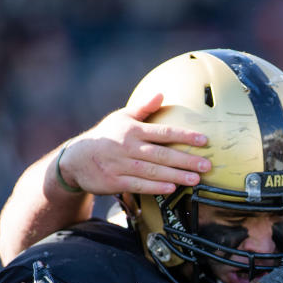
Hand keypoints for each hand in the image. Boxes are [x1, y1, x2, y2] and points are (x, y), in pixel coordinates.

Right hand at [57, 93, 211, 195]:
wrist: (75, 158)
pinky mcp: (115, 181)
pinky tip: (172, 188)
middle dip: (186, 160)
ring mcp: (121, 165)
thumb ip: (144, 108)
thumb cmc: (106, 136)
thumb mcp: (121, 117)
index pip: (163, 132)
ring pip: (153, 172)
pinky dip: (156, 187)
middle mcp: (128, 147)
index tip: (204, 140)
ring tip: (196, 180)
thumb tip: (161, 94)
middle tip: (206, 165)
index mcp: (132, 130)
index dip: (184, 136)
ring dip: (176, 176)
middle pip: (162, 154)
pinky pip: (139, 185)